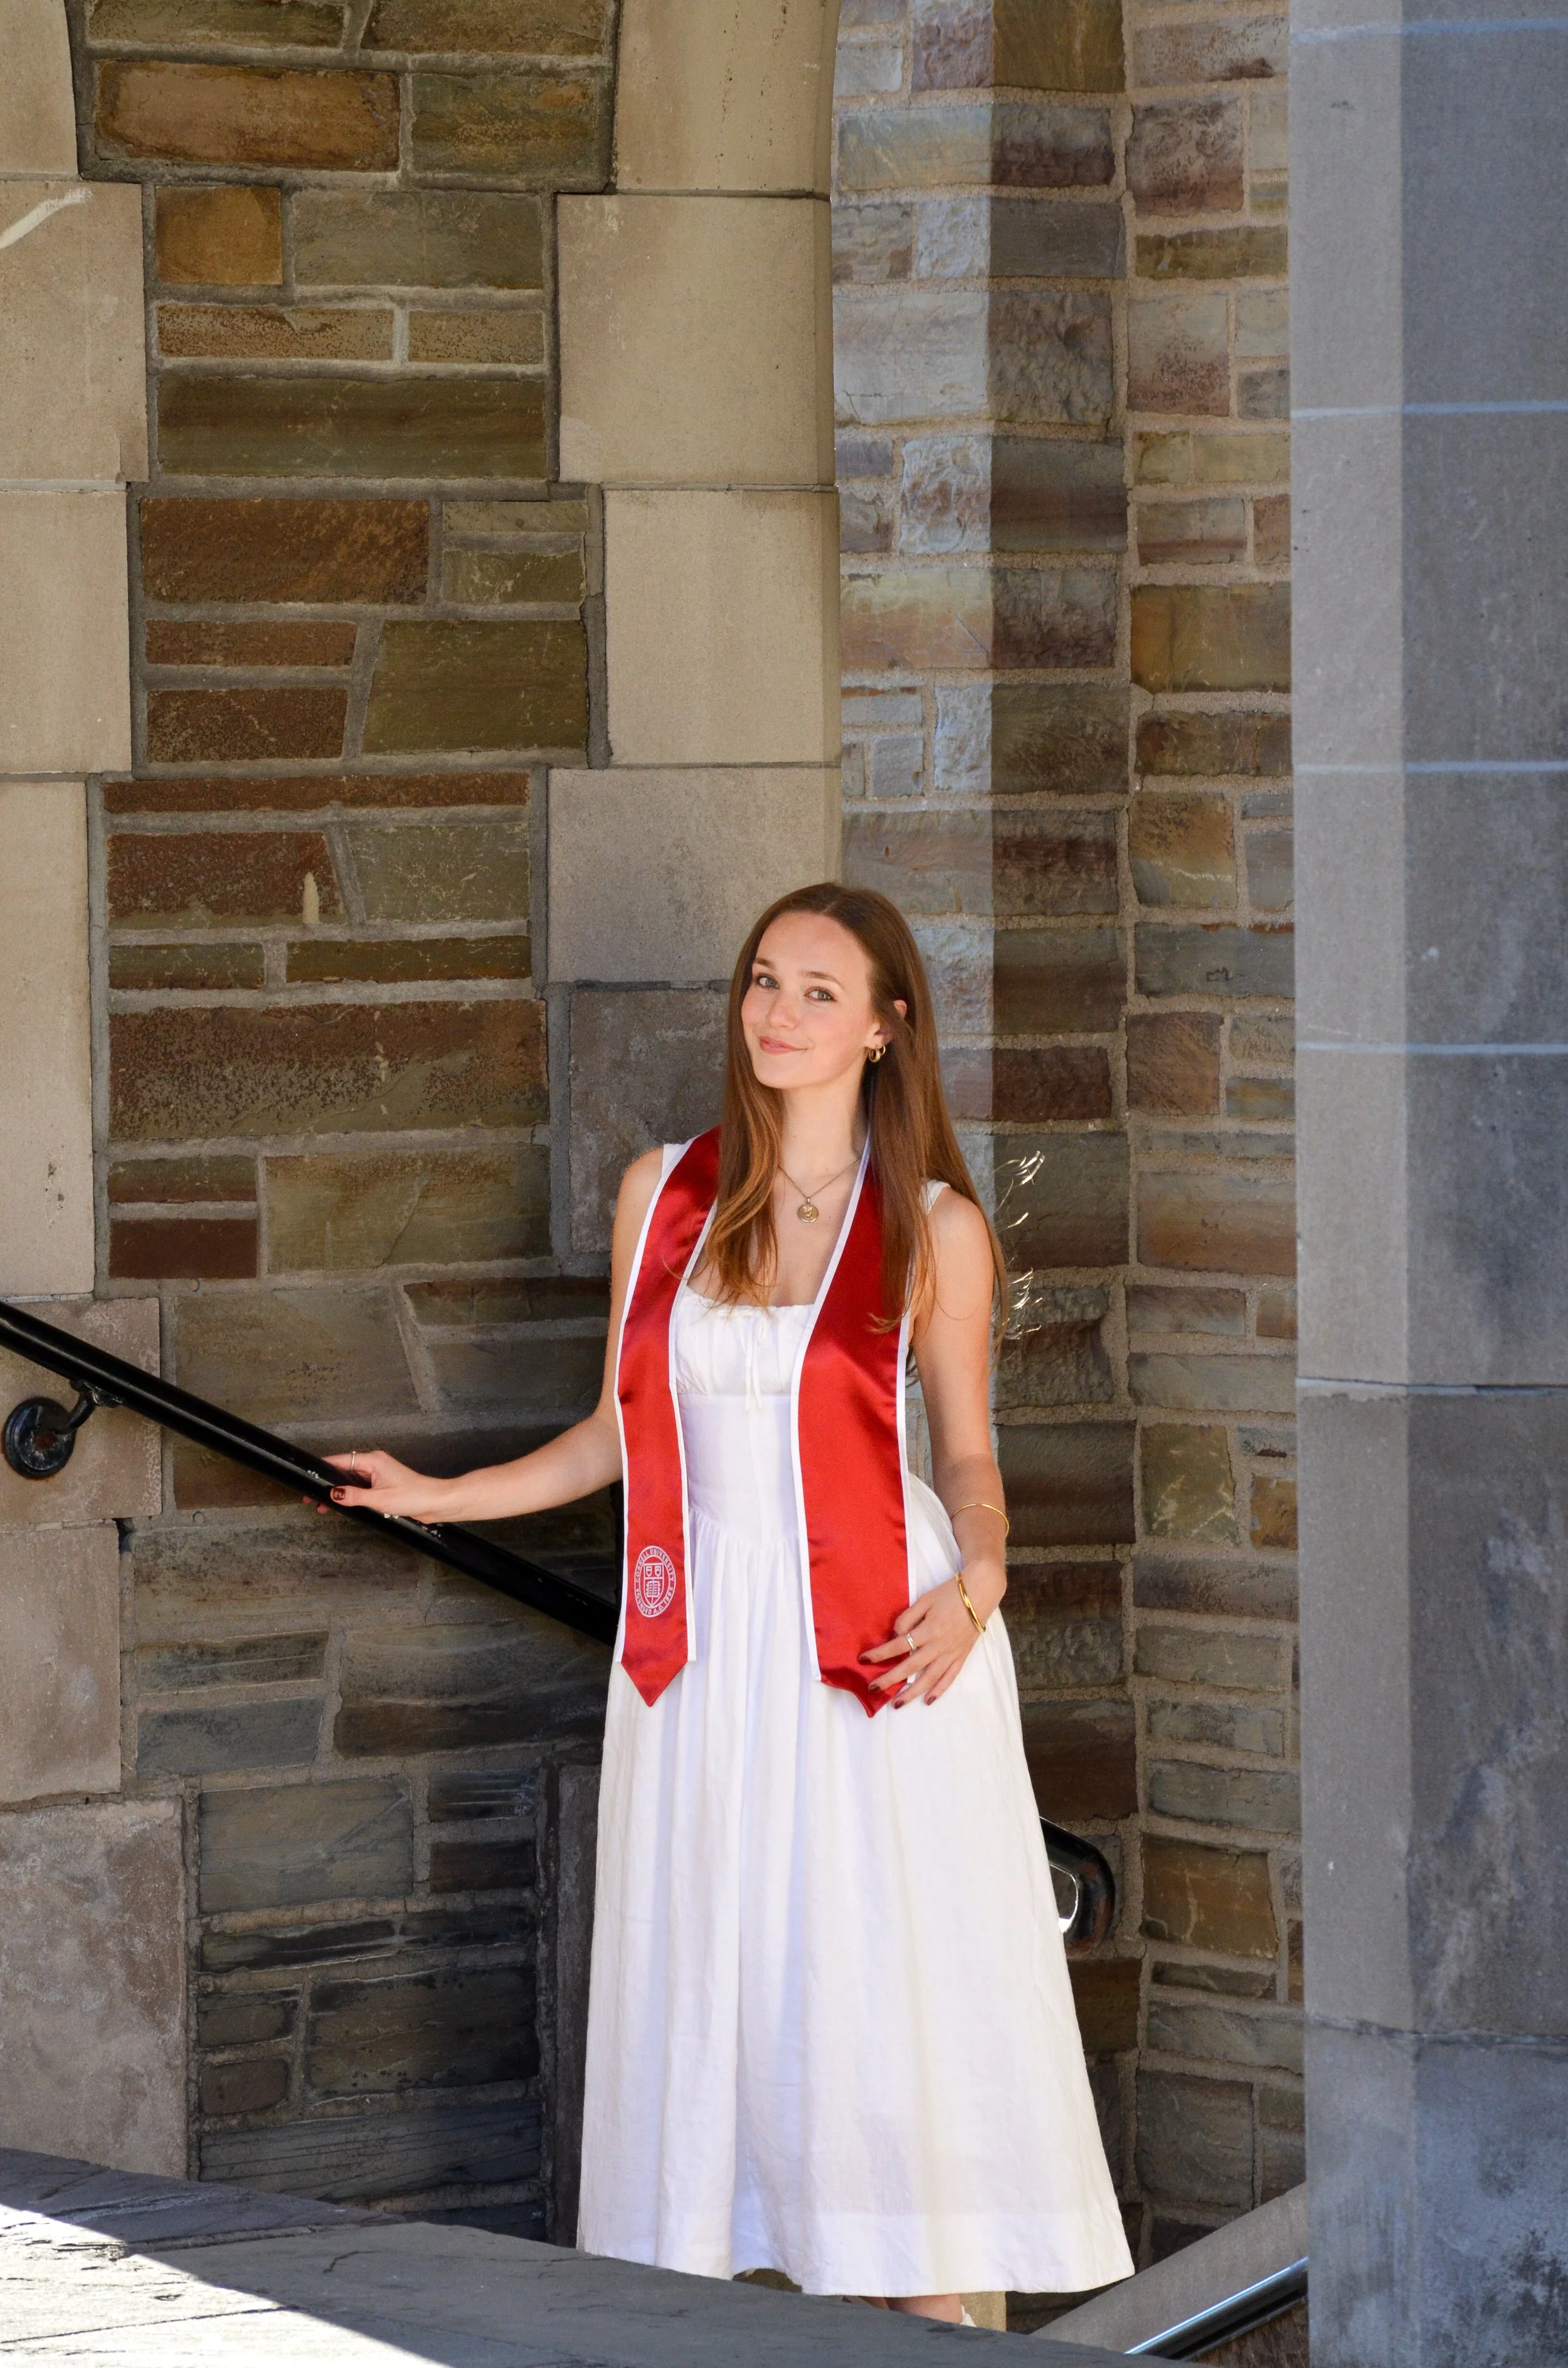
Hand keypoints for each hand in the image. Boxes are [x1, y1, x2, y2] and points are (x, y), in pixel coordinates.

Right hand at [309, 1450, 452, 1523]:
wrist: (436, 1502)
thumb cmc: (413, 1496)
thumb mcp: (379, 1499)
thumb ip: (354, 1496)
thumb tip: (333, 1493)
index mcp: (373, 1461)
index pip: (341, 1460)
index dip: (323, 1470)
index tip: (309, 1478)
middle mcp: (375, 1464)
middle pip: (344, 1471)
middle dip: (327, 1484)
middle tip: (311, 1498)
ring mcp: (379, 1474)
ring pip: (351, 1480)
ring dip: (338, 1492)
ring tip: (322, 1506)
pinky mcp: (383, 1485)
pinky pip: (361, 1487)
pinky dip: (350, 1495)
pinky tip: (342, 1505)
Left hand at [861, 1575, 986, 1706]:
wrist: (980, 1593)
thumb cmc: (949, 1594)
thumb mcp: (924, 1600)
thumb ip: (907, 1617)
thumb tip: (896, 1635)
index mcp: (928, 1629)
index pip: (899, 1645)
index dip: (880, 1653)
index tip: (863, 1660)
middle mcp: (938, 1645)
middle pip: (910, 1667)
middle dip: (890, 1679)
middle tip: (873, 1689)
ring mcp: (951, 1654)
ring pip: (929, 1679)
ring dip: (912, 1693)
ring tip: (897, 1704)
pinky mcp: (961, 1657)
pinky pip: (949, 1678)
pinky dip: (939, 1690)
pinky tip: (928, 1700)